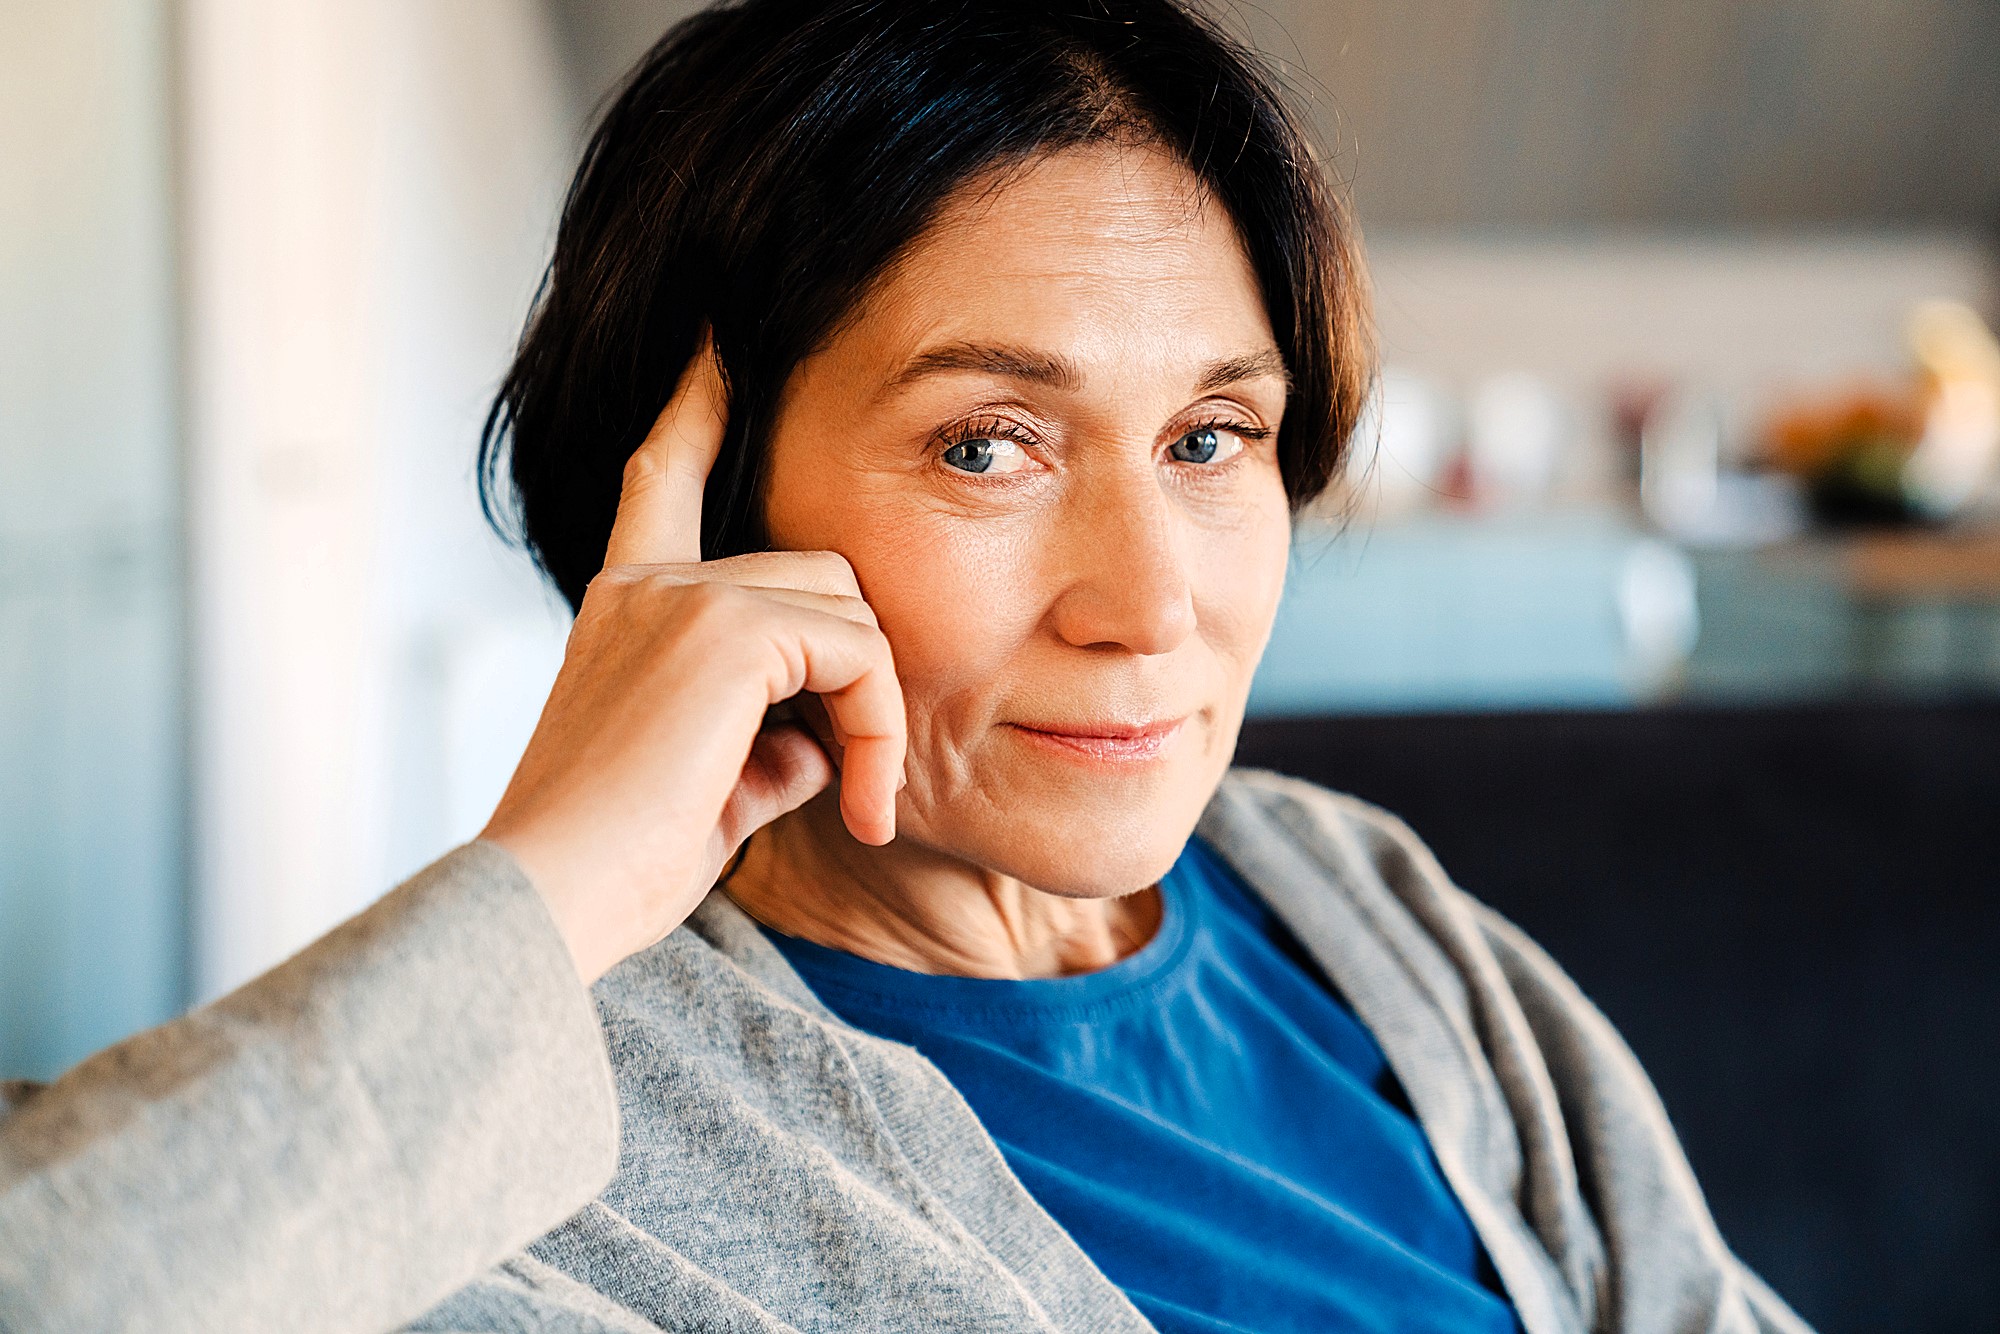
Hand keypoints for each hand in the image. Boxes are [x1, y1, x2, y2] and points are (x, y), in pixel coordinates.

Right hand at [480, 338, 905, 982]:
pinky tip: (858, 807)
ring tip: (858, 808)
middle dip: (858, 673)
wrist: (555, 900)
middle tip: (857, 787)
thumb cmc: (614, 867)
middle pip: (820, 574)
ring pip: (849, 610)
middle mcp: (648, 586)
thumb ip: (763, 746)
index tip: (718, 347)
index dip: (694, 413)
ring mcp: (685, 597)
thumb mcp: (702, 791)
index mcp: (624, 608)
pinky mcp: (726, 629)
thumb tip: (819, 749)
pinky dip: (879, 728)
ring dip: (874, 709)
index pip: (658, 479)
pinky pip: (860, 652)